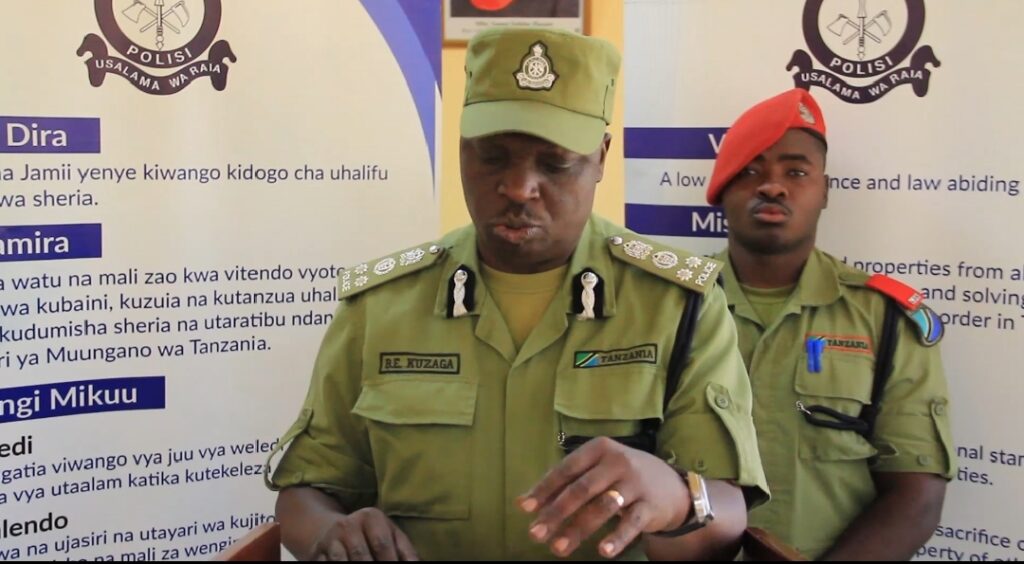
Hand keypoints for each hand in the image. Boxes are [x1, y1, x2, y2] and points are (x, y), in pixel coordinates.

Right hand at [309, 507, 418, 560]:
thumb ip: (405, 551)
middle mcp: (348, 525)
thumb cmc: (371, 535)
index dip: (390, 562)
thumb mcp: (390, 534)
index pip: (382, 544)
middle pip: (361, 556)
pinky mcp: (317, 553)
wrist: (332, 529)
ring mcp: (330, 539)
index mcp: (371, 517)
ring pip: (342, 562)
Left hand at [518, 437, 689, 558]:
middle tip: (536, 534)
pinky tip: (602, 552)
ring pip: (602, 508)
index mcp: (599, 449)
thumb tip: (522, 502)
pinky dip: (616, 538)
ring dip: (578, 529)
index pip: (566, 469)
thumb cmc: (623, 477)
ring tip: (558, 548)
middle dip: (556, 513)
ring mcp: (635, 483)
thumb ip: (564, 483)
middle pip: (581, 489)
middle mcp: (617, 462)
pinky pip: (631, 524)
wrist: (673, 486)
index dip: (544, 489)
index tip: (526, 509)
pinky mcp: (650, 505)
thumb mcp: (597, 470)